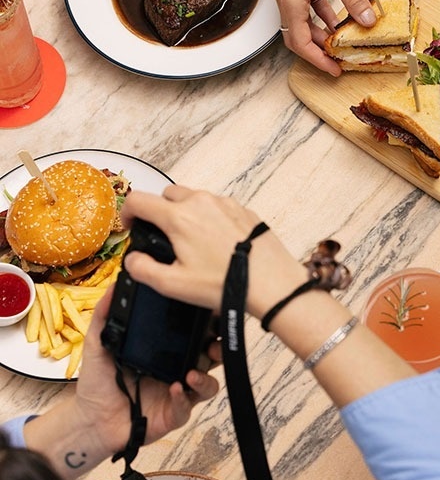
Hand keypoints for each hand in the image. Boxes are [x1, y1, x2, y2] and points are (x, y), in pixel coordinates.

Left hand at [24, 285, 218, 479]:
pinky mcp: (173, 414)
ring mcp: (178, 393)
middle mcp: (177, 369)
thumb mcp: (98, 343)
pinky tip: (176, 389)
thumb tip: (115, 286)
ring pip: (208, 384)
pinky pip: (187, 407)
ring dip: (205, 377)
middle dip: (219, 349)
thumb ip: (105, 315)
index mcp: (166, 350)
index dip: (207, 324)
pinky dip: (184, 398)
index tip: (210, 312)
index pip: (194, 334)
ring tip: (192, 373)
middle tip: (214, 344)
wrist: (90, 419)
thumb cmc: (98, 382)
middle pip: (210, 356)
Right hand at [121, 186, 306, 319]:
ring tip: (191, 243)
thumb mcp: (173, 284)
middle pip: (167, 194)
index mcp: (178, 217)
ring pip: (194, 198)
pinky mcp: (243, 209)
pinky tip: (216, 243)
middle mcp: (200, 201)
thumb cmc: (222, 284)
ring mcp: (224, 202)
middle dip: (158, 211)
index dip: (127, 213)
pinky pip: (217, 206)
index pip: (139, 200)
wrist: (271, 282)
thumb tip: (132, 258)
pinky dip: (209, 218)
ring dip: (185, 213)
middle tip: (162, 238)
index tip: (130, 227)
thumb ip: (143, 269)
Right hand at [275, 0, 375, 74]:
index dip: (318, 60)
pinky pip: (309, 9)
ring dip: (323, 34)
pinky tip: (340, 17)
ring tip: (343, 41)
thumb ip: (352, 0)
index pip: (301, 44)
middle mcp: (287, 2)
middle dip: (320, 51)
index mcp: (291, 4)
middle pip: (300, 38)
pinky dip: (323, 17)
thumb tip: (367, 20)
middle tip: (338, 61)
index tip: (334, 69)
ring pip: (305, 24)